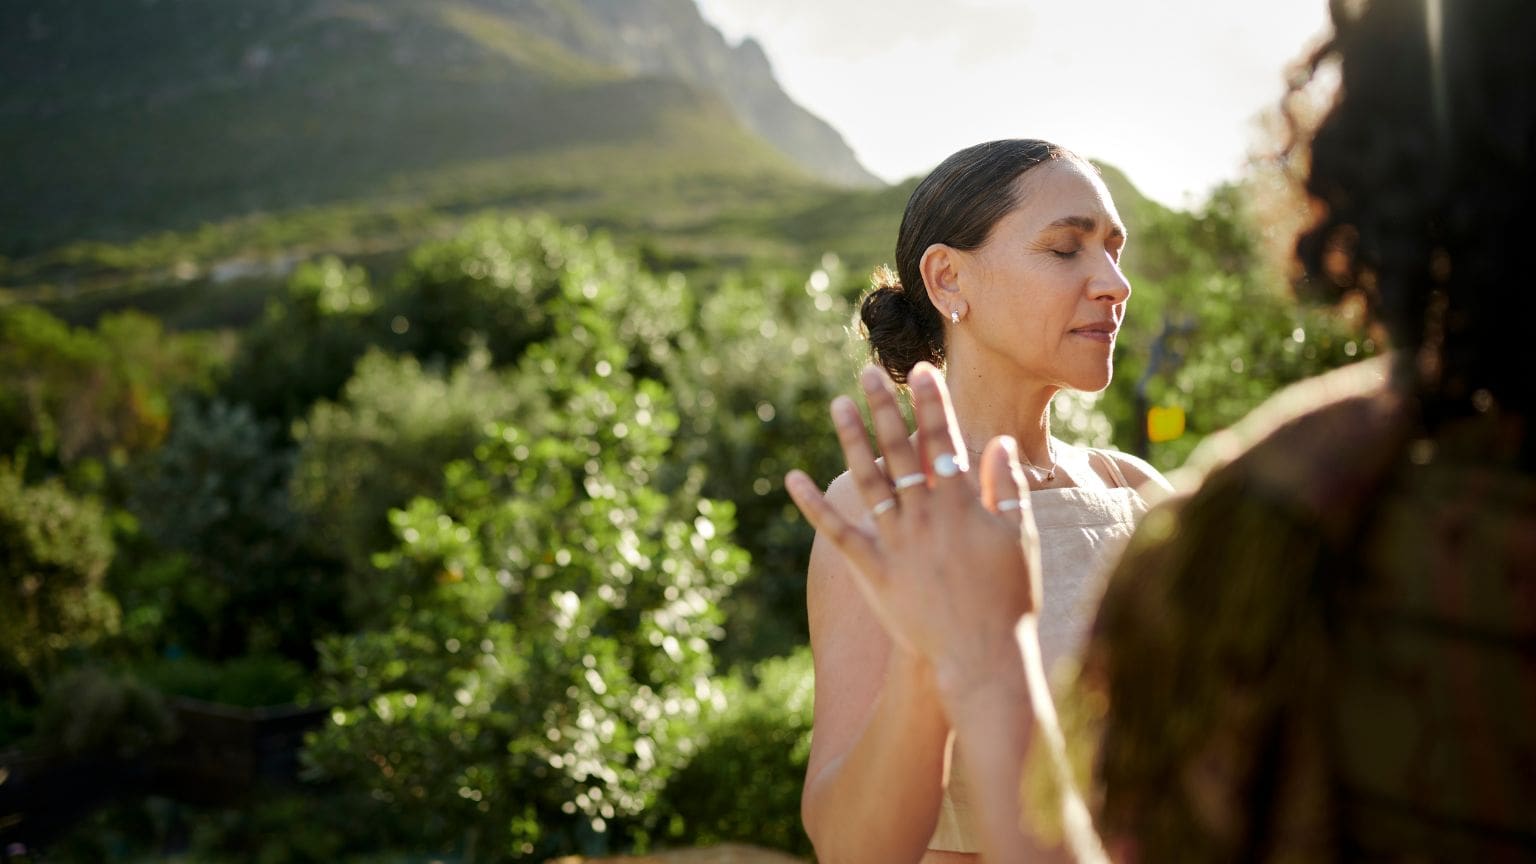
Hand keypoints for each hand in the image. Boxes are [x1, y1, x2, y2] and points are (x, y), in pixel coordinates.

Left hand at [786, 362, 1043, 703]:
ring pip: (868, 480)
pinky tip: (793, 479)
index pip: (944, 441)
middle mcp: (925, 516)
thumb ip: (1008, 487)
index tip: (920, 371)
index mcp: (962, 505)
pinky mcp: (872, 570)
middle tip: (867, 373)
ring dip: (851, 439)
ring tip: (838, 405)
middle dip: (884, 408)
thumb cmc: (1009, 598)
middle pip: (900, 451)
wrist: (981, 656)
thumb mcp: (1019, 538)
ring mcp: (896, 542)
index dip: (932, 403)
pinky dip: (813, 505)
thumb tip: (1000, 442)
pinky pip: (836, 532)